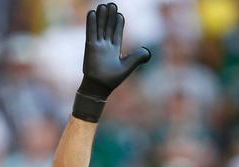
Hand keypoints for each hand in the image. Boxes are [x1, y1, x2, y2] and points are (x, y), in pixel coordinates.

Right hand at [73, 2, 150, 121]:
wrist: (100, 86)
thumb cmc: (113, 78)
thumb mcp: (128, 66)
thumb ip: (138, 57)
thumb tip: (148, 51)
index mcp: (114, 50)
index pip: (116, 33)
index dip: (118, 23)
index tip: (119, 14)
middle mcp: (105, 46)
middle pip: (108, 27)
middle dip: (110, 16)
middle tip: (112, 4)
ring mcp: (97, 45)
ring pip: (100, 27)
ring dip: (101, 17)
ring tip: (103, 5)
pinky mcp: (90, 46)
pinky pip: (91, 32)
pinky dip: (91, 23)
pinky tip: (92, 13)